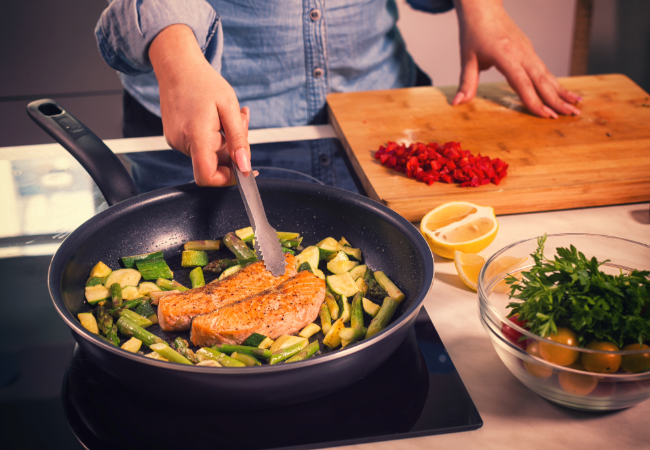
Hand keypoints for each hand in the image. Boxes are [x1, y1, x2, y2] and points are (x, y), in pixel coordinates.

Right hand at [149, 24, 250, 185]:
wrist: (177, 65)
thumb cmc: (203, 82)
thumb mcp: (229, 108)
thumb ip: (238, 140)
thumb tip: (245, 167)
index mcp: (196, 137)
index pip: (207, 177)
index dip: (227, 180)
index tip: (243, 168)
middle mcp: (181, 143)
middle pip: (213, 164)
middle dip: (233, 150)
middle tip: (241, 121)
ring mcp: (175, 141)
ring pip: (209, 154)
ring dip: (225, 140)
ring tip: (228, 114)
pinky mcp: (174, 137)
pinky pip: (200, 146)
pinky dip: (214, 136)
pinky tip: (217, 117)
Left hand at [452, 0, 581, 117]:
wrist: (484, 7)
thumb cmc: (474, 32)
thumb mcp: (467, 57)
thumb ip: (466, 82)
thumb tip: (457, 103)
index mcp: (506, 55)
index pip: (522, 83)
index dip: (534, 100)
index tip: (546, 115)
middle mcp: (522, 53)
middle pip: (542, 80)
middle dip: (557, 100)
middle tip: (572, 115)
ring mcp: (528, 51)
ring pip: (547, 75)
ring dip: (562, 92)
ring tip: (576, 106)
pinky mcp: (530, 51)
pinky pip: (545, 70)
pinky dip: (556, 83)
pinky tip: (565, 93)